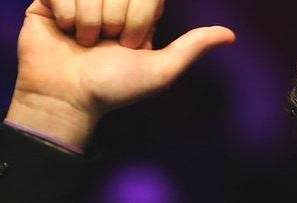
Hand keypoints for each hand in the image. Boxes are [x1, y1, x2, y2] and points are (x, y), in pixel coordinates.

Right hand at [6, 0, 234, 147]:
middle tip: (104, 44)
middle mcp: (109, 0)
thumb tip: (231, 34)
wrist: (66, 99)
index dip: (138, 17)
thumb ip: (193, 47)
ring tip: (83, 42)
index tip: (128, 43)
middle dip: (113, 20)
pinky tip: (65, 32)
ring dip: (89, 21)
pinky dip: (67, 14)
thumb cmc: (113, 88)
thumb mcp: (160, 71)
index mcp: (137, 11)